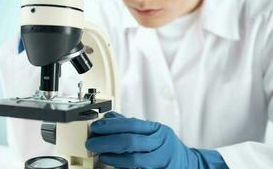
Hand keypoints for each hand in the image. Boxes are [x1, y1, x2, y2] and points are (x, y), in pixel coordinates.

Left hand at [86, 112, 227, 168]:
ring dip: (112, 156)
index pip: (132, 123)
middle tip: (91, 143)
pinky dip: (122, 166)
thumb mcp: (152, 131)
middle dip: (107, 141)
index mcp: (158, 129)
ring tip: (99, 154)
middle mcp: (160, 143)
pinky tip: (111, 163)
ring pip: (133, 158)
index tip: (96, 127)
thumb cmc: (166, 146)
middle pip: (130, 140)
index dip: (111, 125)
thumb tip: (109, 117)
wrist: (189, 163)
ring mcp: (160, 159)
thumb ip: (131, 125)